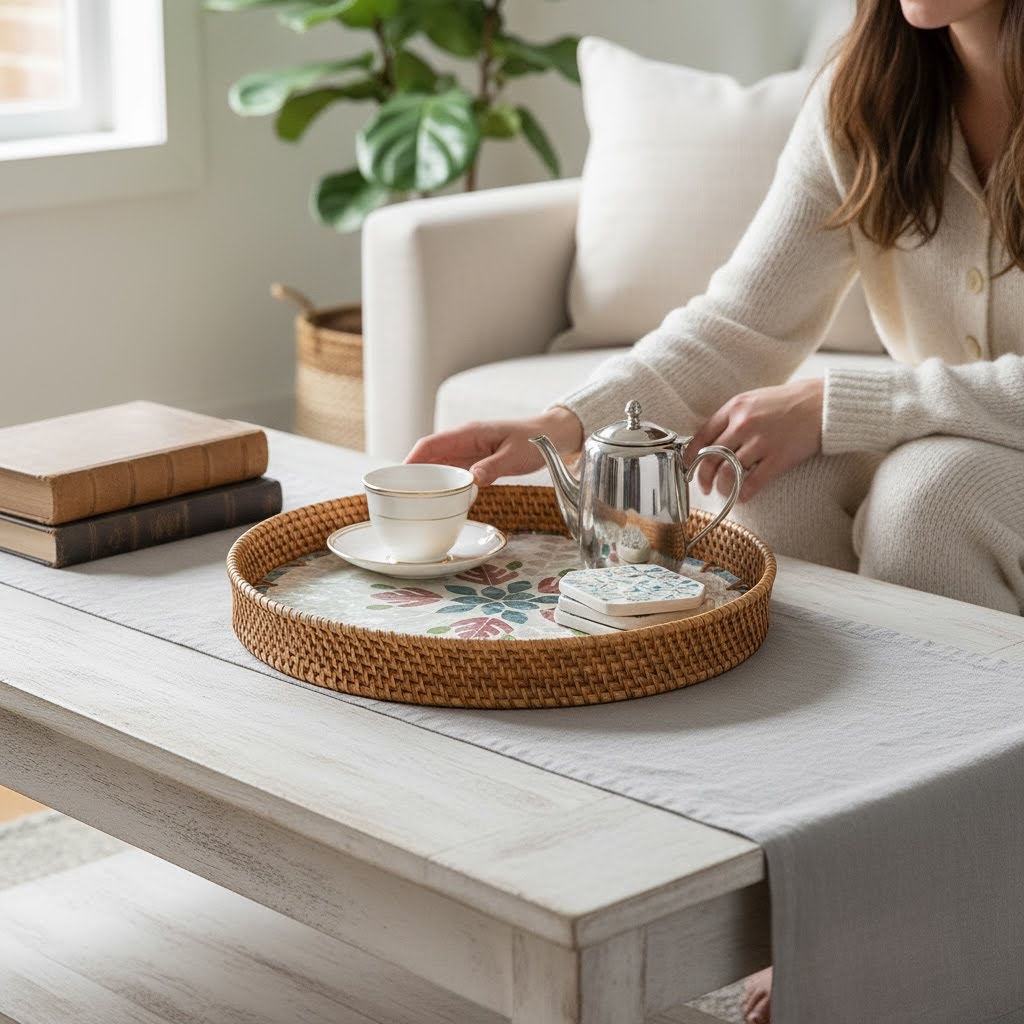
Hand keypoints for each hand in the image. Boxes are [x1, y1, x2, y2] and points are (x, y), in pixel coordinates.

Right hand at [405, 407, 583, 485]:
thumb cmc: (535, 441)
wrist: (552, 435)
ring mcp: (468, 451)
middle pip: (428, 456)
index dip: (410, 460)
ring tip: (410, 500)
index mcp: (469, 433)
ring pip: (437, 464)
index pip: (430, 444)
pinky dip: (441, 483)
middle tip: (397, 496)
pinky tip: (437, 498)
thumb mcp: (515, 456)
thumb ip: (493, 467)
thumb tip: (470, 481)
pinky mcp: (475, 460)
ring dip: (424, 480)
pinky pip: (451, 471)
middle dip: (410, 473)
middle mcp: (464, 441)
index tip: (396, 477)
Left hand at [685, 378, 823, 501]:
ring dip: (723, 488)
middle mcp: (743, 424)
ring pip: (727, 473)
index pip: (701, 436)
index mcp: (734, 408)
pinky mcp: (779, 458)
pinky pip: (752, 482)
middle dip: (703, 478)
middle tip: (705, 488)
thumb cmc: (788, 402)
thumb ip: (732, 418)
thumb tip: (711, 441)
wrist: (824, 402)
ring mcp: (761, 441)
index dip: (690, 457)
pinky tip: (743, 497)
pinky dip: (743, 494)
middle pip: (710, 458)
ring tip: (725, 492)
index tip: (688, 469)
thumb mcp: (753, 400)